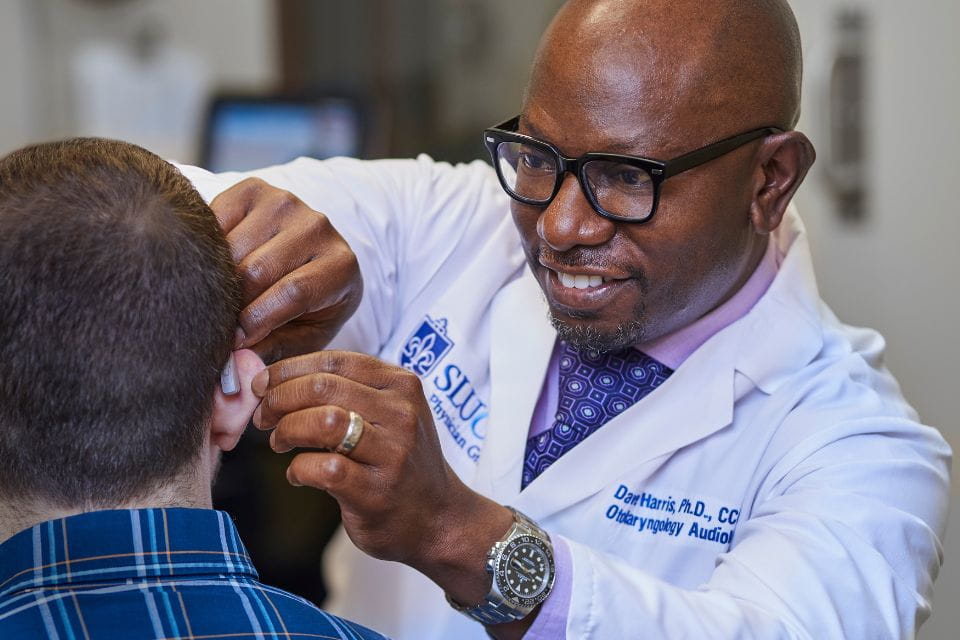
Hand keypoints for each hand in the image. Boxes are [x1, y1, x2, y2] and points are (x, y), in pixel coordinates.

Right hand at [211, 178, 362, 362]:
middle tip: (214, 325)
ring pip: (232, 245)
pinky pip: (215, 218)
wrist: (309, 260)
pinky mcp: (254, 188)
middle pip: (257, 268)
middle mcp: (317, 226)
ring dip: (214, 276)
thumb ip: (275, 350)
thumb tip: (235, 362)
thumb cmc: (308, 308)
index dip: (256, 319)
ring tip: (210, 300)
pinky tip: (208, 267)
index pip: (292, 291)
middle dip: (231, 303)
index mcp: (340, 265)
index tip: (234, 342)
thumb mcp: (305, 337)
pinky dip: (204, 245)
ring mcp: (285, 202)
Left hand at [250, 351, 513, 606]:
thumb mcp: (388, 413)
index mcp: (401, 384)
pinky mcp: (376, 491)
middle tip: (263, 415)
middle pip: (322, 386)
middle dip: (280, 398)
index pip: (334, 361)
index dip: (288, 369)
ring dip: (286, 430)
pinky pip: (322, 469)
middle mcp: (401, 413)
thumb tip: (272, 375)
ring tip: (279, 441)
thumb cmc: (399, 461)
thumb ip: (345, 390)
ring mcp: (393, 453)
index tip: (263, 385)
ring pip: (323, 421)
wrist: (438, 518)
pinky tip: (297, 474)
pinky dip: (297, 469)